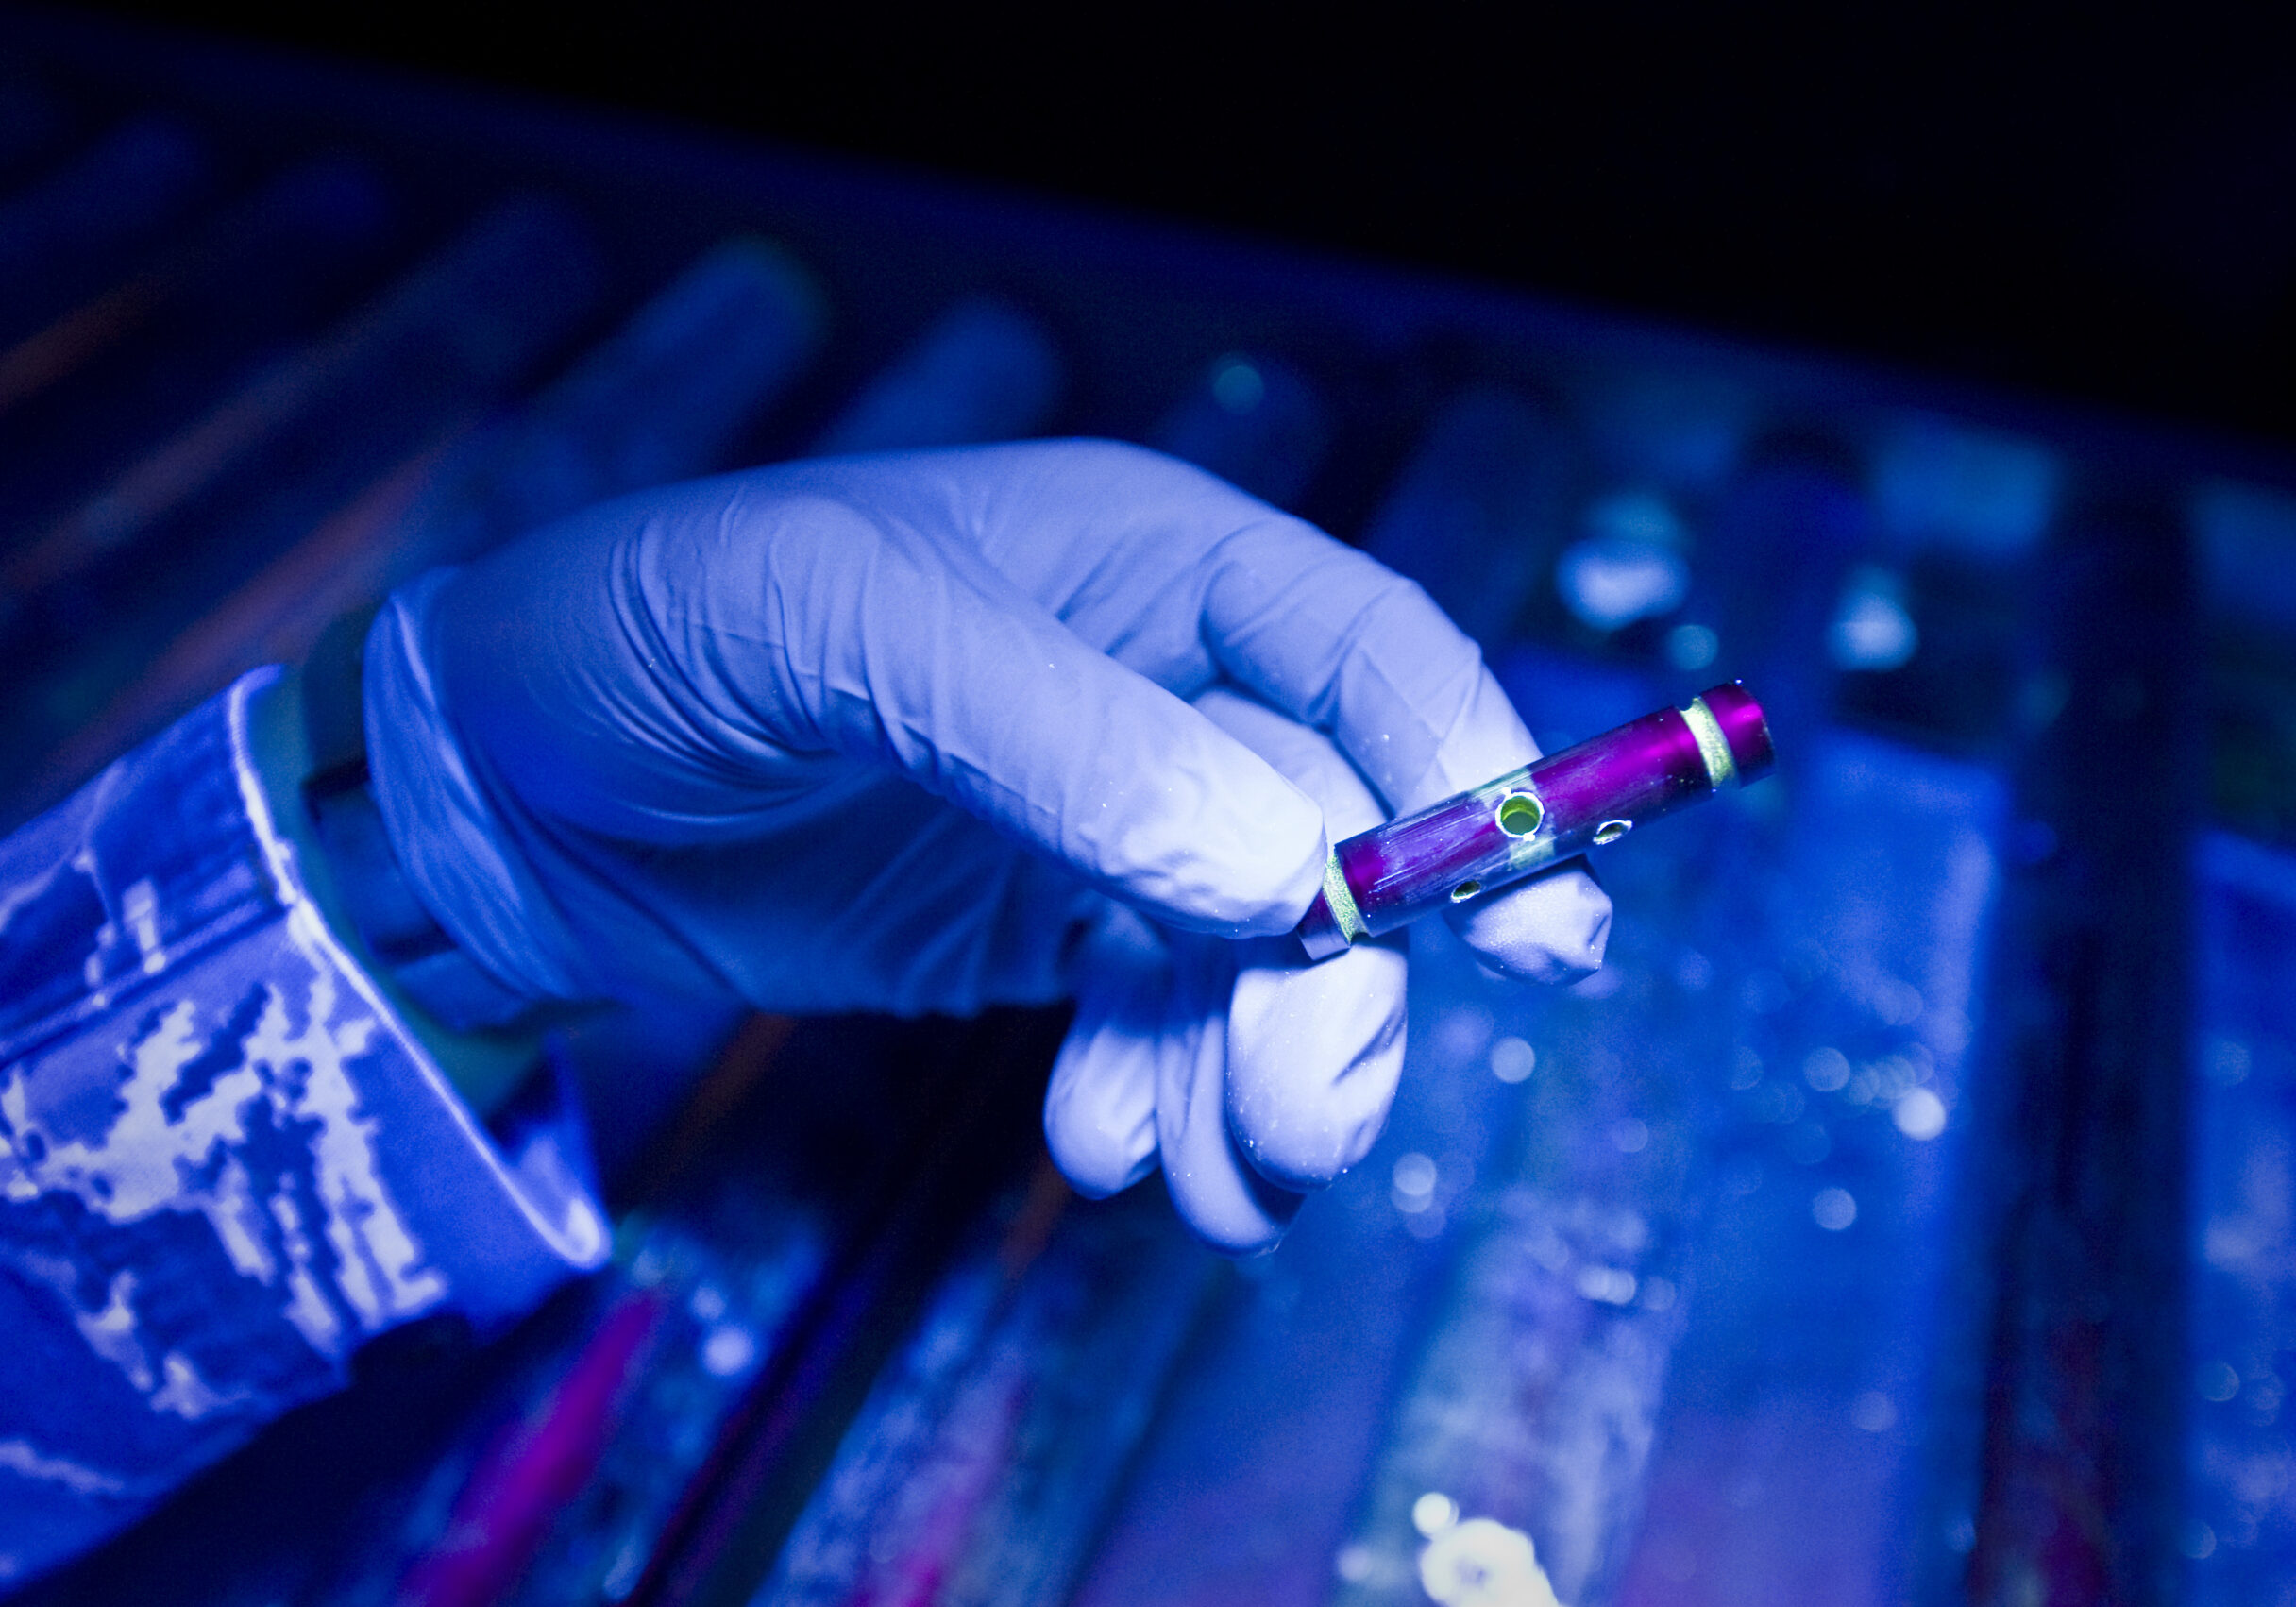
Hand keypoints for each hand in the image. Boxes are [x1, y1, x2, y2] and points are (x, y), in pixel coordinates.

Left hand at [363, 441, 1610, 1250]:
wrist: (504, 792)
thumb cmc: (652, 641)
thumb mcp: (838, 634)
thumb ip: (1060, 740)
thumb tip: (1275, 873)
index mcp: (1147, 557)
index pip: (1367, 649)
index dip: (1470, 774)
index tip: (1532, 921)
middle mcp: (1163, 684)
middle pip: (1343, 838)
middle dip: (1343, 994)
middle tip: (1306, 1128)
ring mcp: (1119, 817)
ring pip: (1272, 958)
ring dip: (1263, 1080)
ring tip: (1208, 1185)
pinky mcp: (1059, 929)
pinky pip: (1173, 1024)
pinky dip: (1168, 1103)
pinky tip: (1105, 1151)